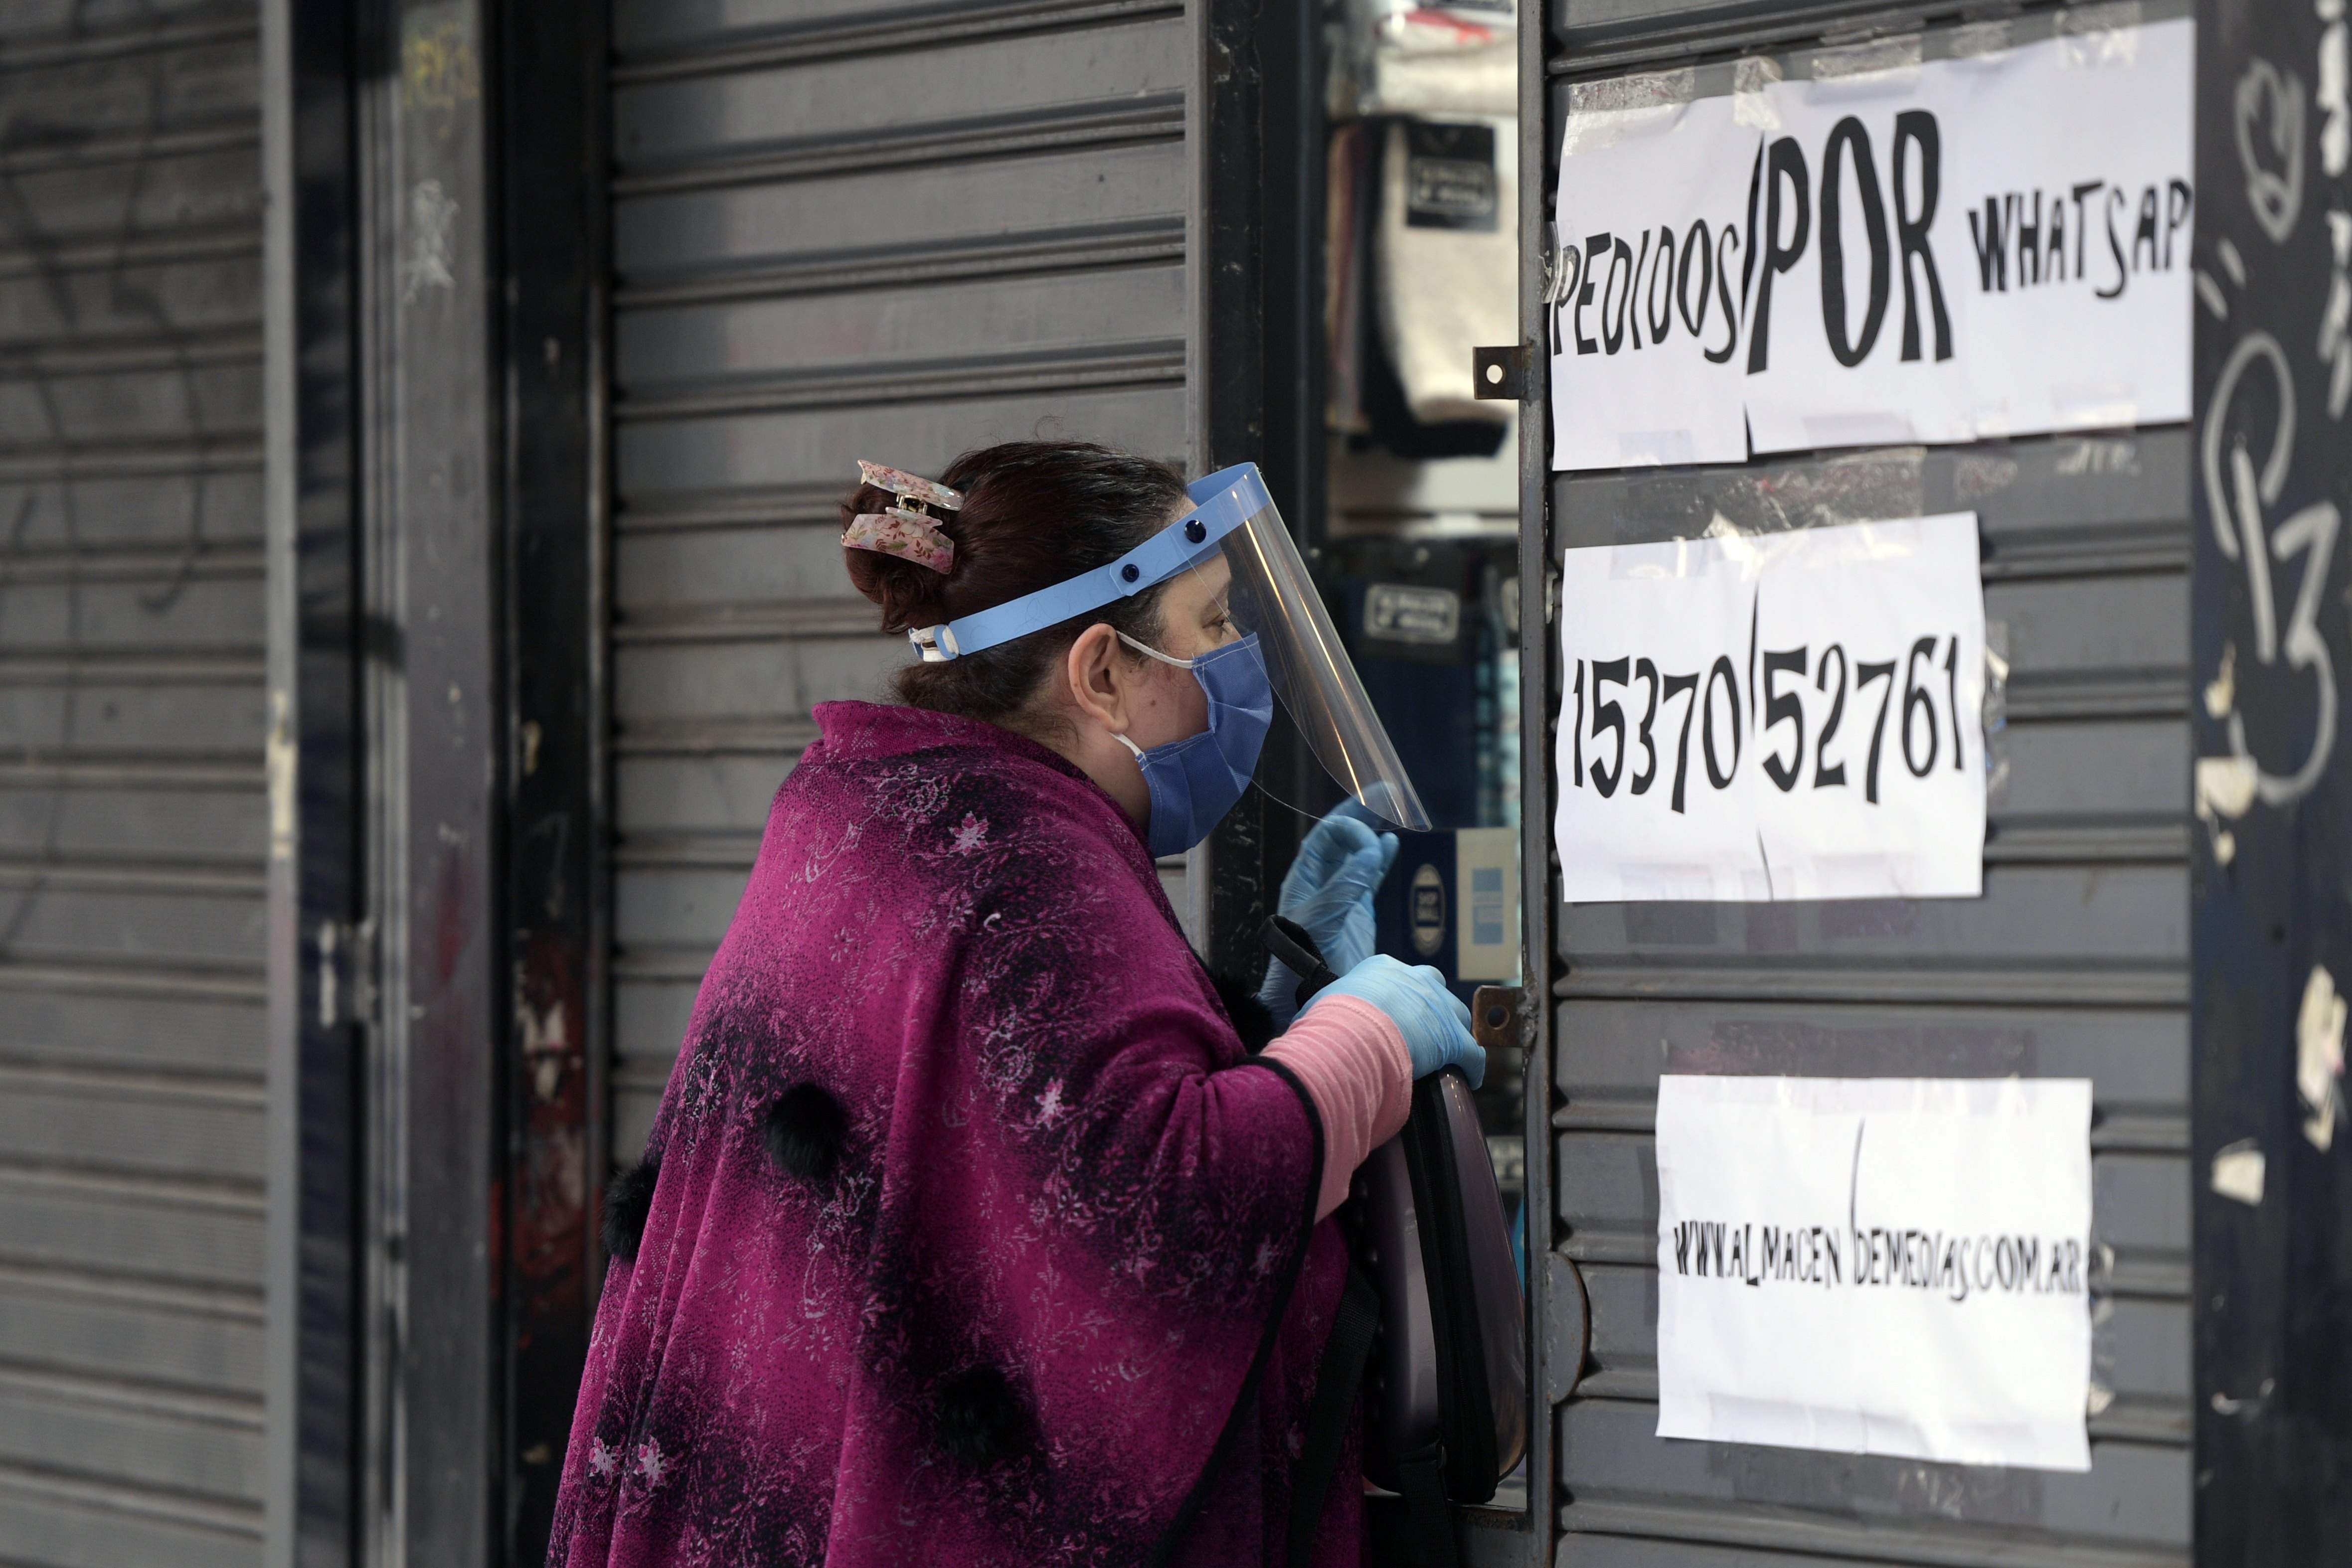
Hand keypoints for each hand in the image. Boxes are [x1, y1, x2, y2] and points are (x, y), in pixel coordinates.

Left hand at [1256, 808, 1398, 1028]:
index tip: (1369, 830)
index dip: (1347, 825)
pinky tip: (1392, 843)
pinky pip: (1369, 877)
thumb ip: (1349, 880)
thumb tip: (1375, 848)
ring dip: (1373, 831)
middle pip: (1342, 838)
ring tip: (1394, 808)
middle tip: (1388, 791)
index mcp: (1305, 878)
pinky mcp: (1357, 912)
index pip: (1326, 837)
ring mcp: (1341, 896)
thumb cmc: (1305, 957)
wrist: (1308, 994)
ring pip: (1358, 854)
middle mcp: (1321, 882)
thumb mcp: (1325, 914)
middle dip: (1362, 814)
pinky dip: (1381, 859)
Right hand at [1306, 954, 1484, 1088]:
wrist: (1353, 1034)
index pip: (1398, 978)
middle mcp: (1416, 979)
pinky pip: (1472, 1052)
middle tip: (1419, 1030)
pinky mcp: (1454, 1039)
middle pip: (1433, 990)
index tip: (1390, 1015)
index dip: (1397, 998)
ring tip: (1444, 1055)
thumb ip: (1326, 1008)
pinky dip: (1471, 1066)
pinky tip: (1467, 1078)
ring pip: (1456, 1017)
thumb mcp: (1320, 1005)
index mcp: (1383, 968)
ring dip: (1452, 1034)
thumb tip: (1310, 1023)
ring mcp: (1439, 1007)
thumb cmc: (1330, 1020)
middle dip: (1430, 1008)